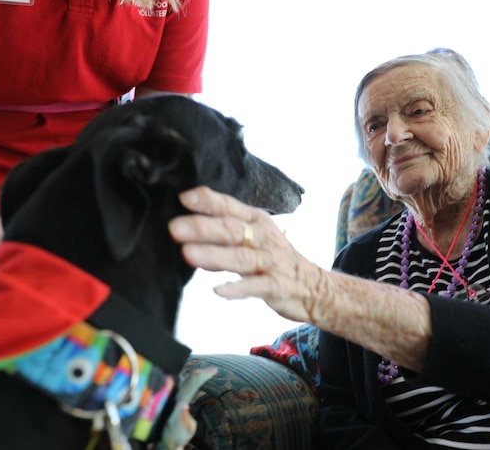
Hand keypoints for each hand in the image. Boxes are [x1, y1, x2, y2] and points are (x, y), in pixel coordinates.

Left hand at [168, 186, 327, 322]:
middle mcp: (263, 237)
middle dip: (202, 227)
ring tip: (188, 254)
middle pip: (231, 230)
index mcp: (256, 221)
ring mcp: (271, 262)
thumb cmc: (275, 258)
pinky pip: (256, 287)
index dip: (208, 201)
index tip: (184, 198)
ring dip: (213, 255)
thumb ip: (223, 234)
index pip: (229, 207)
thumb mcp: (254, 237)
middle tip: (175, 228)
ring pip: (240, 257)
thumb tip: (186, 231)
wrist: (314, 287)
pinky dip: (237, 288)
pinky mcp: (277, 286)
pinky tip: (218, 290)